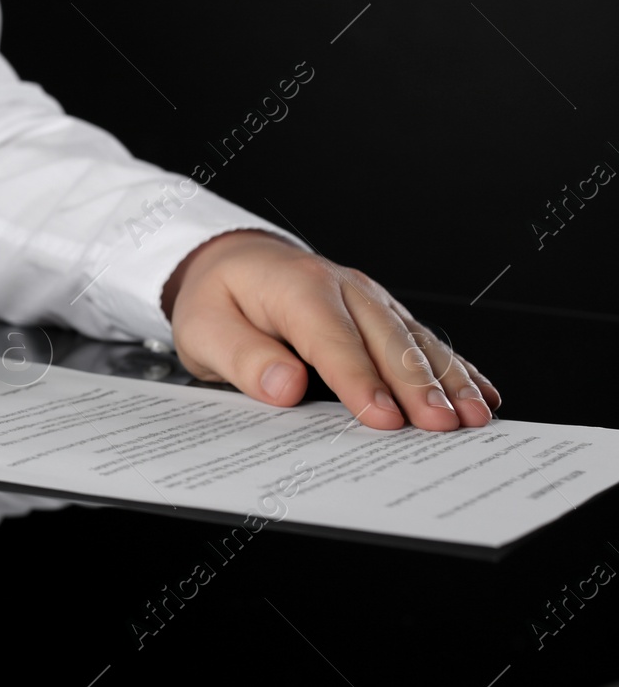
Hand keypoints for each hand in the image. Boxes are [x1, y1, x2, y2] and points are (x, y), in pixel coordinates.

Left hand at [162, 230, 500, 430]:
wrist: (231, 262)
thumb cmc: (218, 298)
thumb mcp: (204, 328)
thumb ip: (241, 356)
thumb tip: (282, 386)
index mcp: (297, 287)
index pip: (332, 340)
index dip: (360, 381)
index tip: (383, 418)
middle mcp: (343, 288)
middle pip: (386, 340)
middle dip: (418, 385)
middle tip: (442, 426)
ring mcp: (369, 300)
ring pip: (416, 341)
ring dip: (448, 380)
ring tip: (474, 416)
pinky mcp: (383, 314)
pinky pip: (424, 341)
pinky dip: (457, 367)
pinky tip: (483, 393)